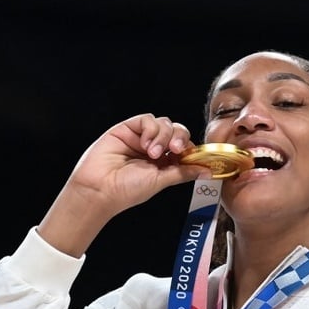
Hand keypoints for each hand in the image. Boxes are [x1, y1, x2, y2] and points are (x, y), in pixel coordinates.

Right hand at [66, 113, 204, 215]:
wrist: (100, 188)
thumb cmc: (127, 189)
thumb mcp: (161, 181)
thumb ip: (183, 172)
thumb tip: (208, 172)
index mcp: (164, 162)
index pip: (185, 147)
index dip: (191, 148)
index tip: (194, 156)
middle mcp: (154, 148)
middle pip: (177, 131)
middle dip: (180, 138)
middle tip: (176, 150)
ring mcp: (141, 137)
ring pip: (164, 124)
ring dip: (163, 136)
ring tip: (152, 153)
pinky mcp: (127, 129)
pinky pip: (146, 119)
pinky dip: (150, 129)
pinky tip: (144, 143)